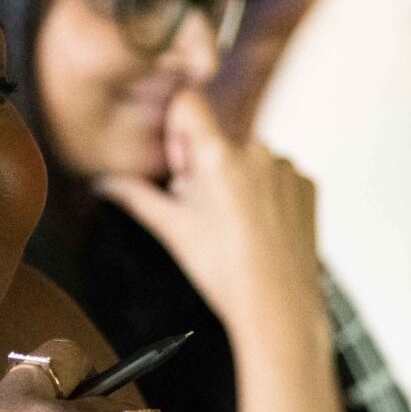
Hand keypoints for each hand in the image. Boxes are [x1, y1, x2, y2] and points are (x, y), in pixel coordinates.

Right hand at [94, 88, 329, 344]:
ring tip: (236, 227)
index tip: (184, 171)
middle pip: (218, 140)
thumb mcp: (171, 230)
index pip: (189, 104)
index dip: (178, 134)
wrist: (278, 307)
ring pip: (248, 159)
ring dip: (237, 181)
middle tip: (206, 213)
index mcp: (218, 155)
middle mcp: (256, 150)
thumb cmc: (224, 272)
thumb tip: (103, 182)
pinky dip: (267, 193)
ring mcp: (286, 167)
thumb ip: (134, 196)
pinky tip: (261, 228)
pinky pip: (278, 175)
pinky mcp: (307, 183)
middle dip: (206, 168)